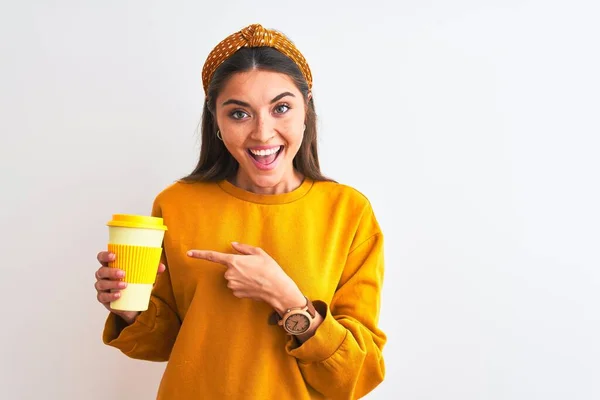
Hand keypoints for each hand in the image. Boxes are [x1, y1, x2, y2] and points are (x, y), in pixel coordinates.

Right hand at [95, 251, 165, 324]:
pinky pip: (103, 297)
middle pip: (101, 271)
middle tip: (123, 273)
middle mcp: (103, 276)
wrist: (133, 303)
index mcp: (111, 265)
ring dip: (112, 284)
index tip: (114, 256)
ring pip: (101, 284)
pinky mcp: (103, 299)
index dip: (105, 255)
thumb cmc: (135, 283)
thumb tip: (162, 267)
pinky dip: (110, 296)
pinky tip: (118, 295)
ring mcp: (102, 288)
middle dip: (111, 271)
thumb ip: (152, 270)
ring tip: (125, 285)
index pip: (102, 258)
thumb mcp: (144, 275)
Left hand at [187, 242, 303, 312]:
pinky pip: (236, 286)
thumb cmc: (270, 269)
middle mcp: (230, 274)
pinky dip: (243, 285)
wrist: (277, 289)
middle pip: (229, 268)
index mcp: (234, 261)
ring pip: (232, 278)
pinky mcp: (236, 293)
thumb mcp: (259, 253)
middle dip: (238, 267)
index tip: (189, 253)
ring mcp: (232, 285)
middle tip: (253, 268)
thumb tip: (233, 245)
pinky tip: (254, 285)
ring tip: (256, 276)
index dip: (200, 254)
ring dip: (241, 276)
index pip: (213, 256)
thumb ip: (243, 248)